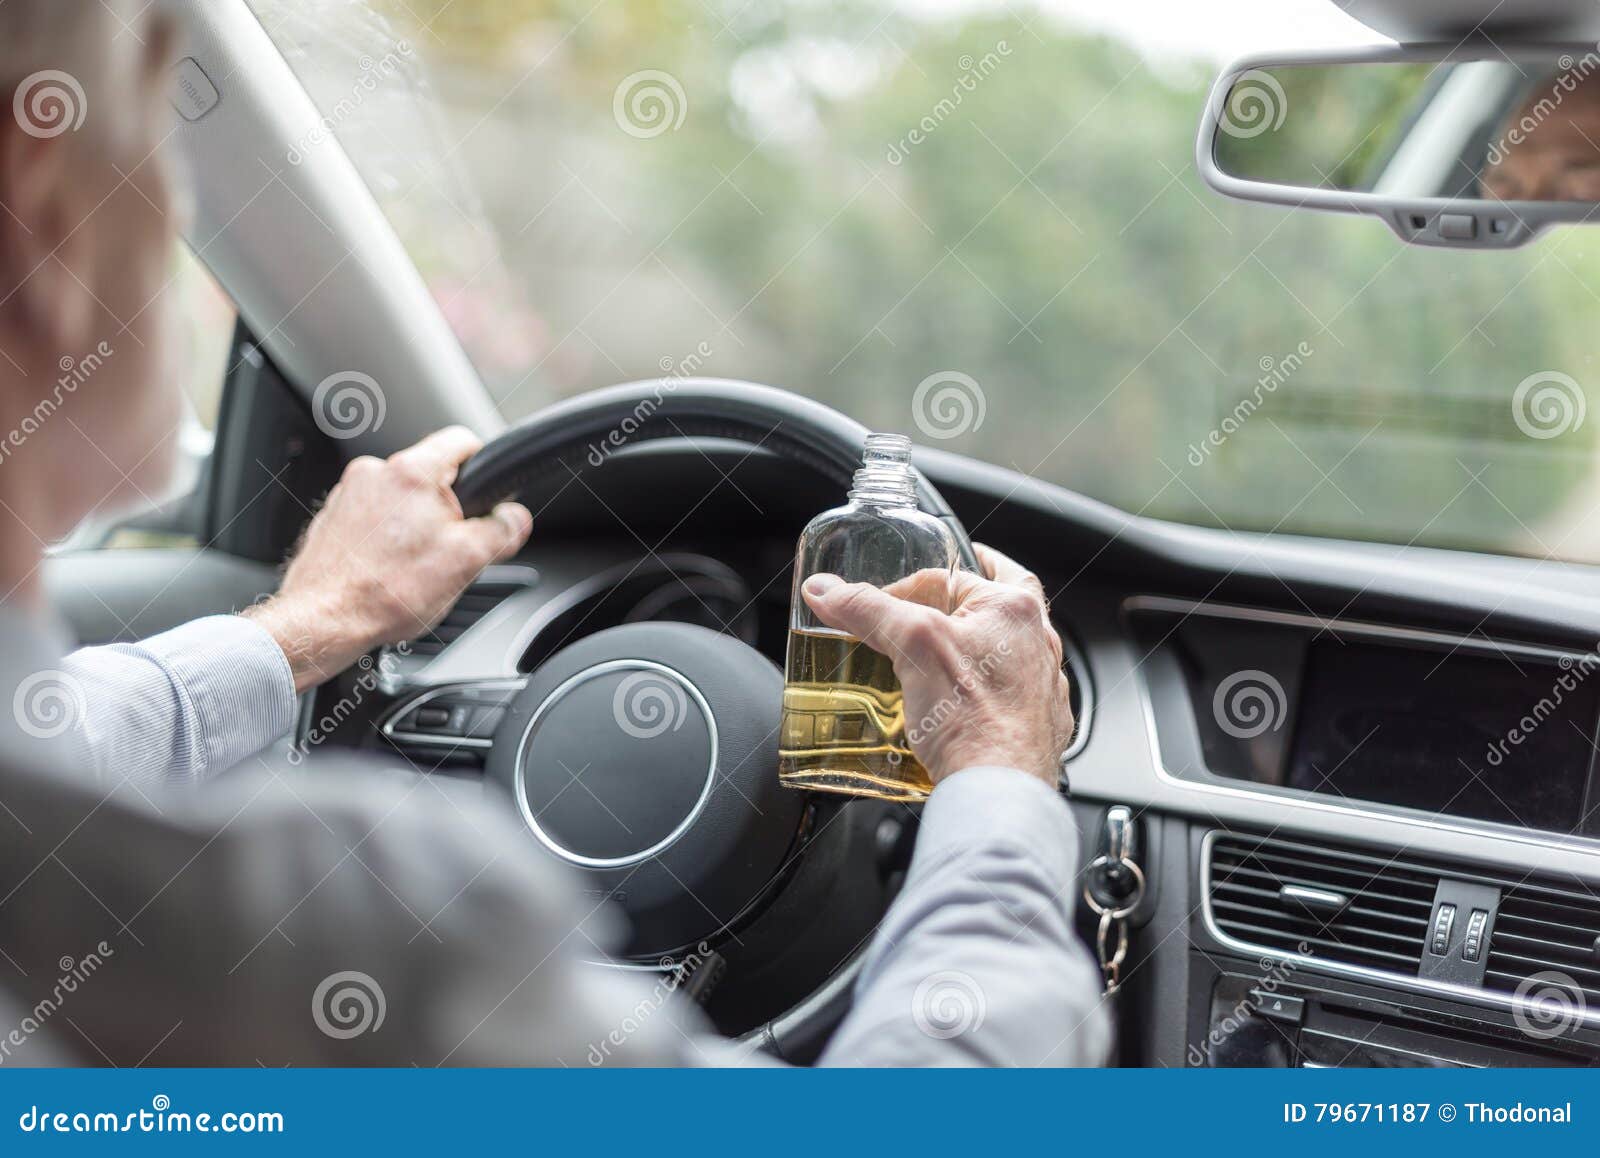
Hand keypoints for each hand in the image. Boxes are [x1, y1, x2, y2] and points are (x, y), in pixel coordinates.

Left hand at [244, 427, 532, 691]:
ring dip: (414, 527)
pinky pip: (374, 519)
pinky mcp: (332, 519)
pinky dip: (385, 541)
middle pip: (432, 477)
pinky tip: (387, 572)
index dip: (485, 465)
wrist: (322, 621)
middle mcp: (374, 473)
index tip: (488, 493)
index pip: (462, 441)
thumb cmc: (384, 592)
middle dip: (448, 511)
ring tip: (412, 568)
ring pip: (401, 501)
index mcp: (410, 472)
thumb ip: (501, 531)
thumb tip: (515, 519)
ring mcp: (348, 495)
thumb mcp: (466, 562)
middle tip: (450, 550)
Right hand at [800, 543, 1071, 788]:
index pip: (953, 576)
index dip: (907, 585)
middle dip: (966, 596)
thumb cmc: (974, 721)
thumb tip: (827, 590)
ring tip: (940, 652)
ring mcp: (1042, 684)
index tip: (878, 606)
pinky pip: (1009, 693)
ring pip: (1007, 648)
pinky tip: (959, 704)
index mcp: (1015, 608)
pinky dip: (984, 690)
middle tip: (939, 594)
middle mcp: (1038, 642)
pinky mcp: (1037, 723)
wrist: (999, 791)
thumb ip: (867, 610)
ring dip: (976, 644)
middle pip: (998, 600)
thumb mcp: (912, 646)